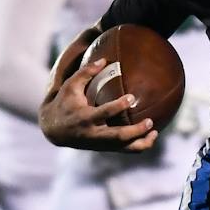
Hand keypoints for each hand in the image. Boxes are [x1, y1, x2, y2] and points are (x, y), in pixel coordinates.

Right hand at [39, 58, 157, 152]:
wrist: (54, 130)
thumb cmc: (64, 102)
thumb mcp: (70, 85)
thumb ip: (86, 72)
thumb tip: (105, 60)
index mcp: (85, 118)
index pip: (104, 113)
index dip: (118, 107)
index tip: (131, 97)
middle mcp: (93, 133)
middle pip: (118, 137)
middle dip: (135, 131)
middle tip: (150, 121)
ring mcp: (99, 144)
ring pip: (123, 147)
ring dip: (141, 142)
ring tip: (155, 131)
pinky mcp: (104, 148)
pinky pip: (124, 150)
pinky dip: (139, 145)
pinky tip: (151, 136)